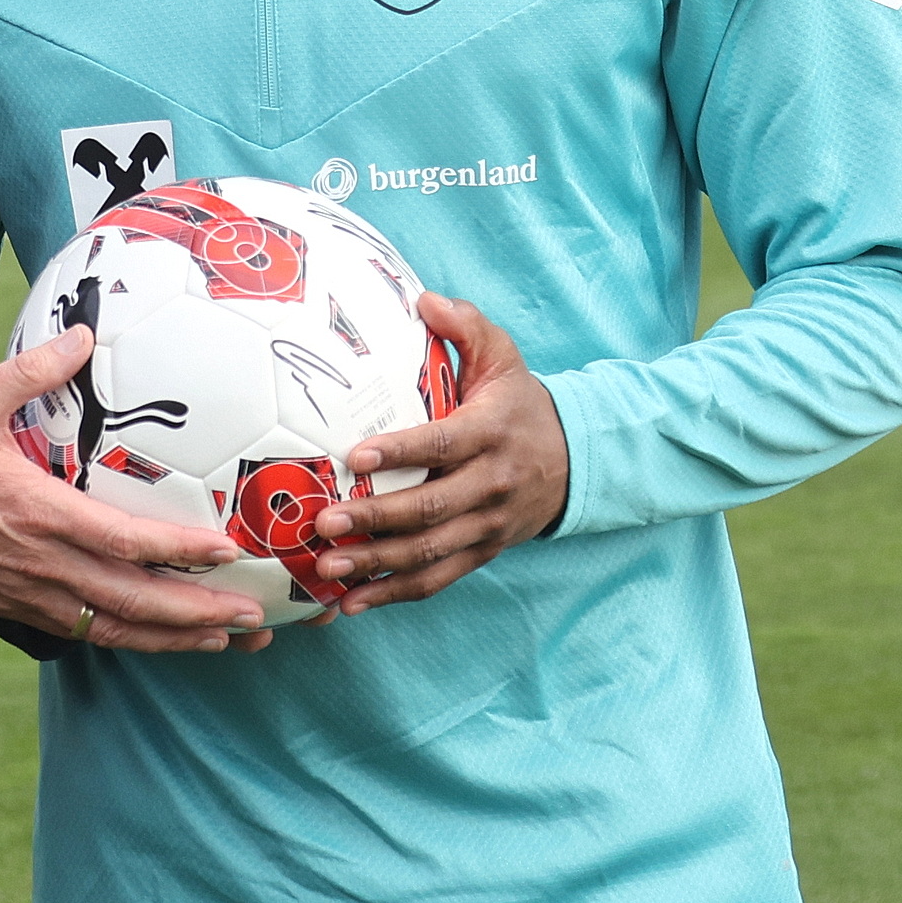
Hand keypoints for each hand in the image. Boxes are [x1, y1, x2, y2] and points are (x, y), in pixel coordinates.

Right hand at [0, 327, 265, 651]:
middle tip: (254, 621)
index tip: (227, 552)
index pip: (125, 542)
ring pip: (114, 629)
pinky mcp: (14, 608)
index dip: (181, 551)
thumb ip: (30, 369)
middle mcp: (42, 566)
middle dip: (198, 616)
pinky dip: (129, 640)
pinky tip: (155, 639)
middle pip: (134, 603)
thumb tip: (84, 334)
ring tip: (223, 644)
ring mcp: (29, 595)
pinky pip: (84, 633)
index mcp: (39, 515)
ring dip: (173, 640)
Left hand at [308, 295, 569, 614]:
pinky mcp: (481, 552)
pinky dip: (394, 594)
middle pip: (431, 509)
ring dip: (377, 564)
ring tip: (328, 565)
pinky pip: (437, 579)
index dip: (401, 452)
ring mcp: (487, 525)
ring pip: (430, 553)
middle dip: (377, 519)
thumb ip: (466, 325)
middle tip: (326, 521)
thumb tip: (424, 299)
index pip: (443, 445)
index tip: (356, 457)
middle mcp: (491, 485)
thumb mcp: (503, 356)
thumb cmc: (518, 402)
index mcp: (491, 433)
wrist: (575, 459)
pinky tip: (351, 603)